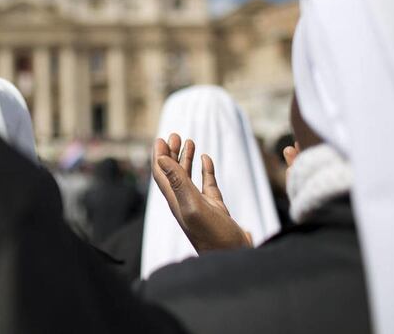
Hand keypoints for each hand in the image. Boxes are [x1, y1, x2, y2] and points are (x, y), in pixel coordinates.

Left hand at [151, 133, 251, 252]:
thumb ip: (177, 182)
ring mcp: (200, 205)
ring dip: (186, 159)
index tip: (161, 139)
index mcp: (175, 201)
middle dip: (171, 153)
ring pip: (188, 177)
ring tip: (188, 140)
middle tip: (175, 135)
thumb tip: (160, 159)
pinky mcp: (215, 208)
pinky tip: (206, 158)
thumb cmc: (212, 237)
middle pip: (172, 172)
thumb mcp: (193, 206)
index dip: (158, 156)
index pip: (161, 174)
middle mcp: (184, 202)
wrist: (234, 257)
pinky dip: (206, 170)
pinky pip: (208, 185)